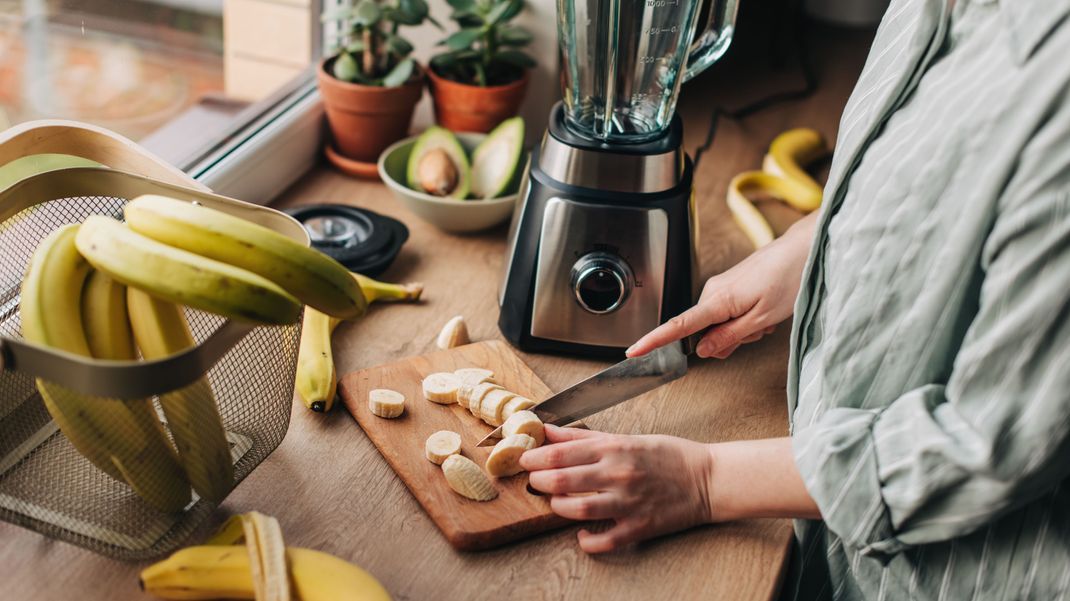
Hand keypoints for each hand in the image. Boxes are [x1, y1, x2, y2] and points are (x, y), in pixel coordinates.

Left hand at [520, 425, 715, 552]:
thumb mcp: (626, 437)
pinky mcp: (640, 527)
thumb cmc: (668, 455)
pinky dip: (587, 541)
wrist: (708, 478)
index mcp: (615, 448)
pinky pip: (605, 540)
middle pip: (562, 480)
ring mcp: (629, 502)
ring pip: (579, 509)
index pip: (562, 453)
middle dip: (539, 481)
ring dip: (559, 507)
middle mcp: (619, 474)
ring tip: (557, 502)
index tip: (524, 459)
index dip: (535, 457)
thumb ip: (584, 437)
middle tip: (534, 481)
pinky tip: (581, 534)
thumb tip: (549, 430)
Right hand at [627, 212, 817, 358]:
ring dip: (742, 329)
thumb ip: (729, 337)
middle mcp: (713, 291)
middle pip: (705, 332)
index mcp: (718, 300)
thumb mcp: (762, 319)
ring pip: (720, 324)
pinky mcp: (730, 285)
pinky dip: (745, 319)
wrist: (803, 250)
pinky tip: (764, 310)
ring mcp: (721, 286)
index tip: (634, 351)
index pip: (679, 326)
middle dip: (729, 340)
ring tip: (765, 318)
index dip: (655, 340)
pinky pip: (728, 312)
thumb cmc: (788, 279)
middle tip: (757, 332)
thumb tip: (703, 351)